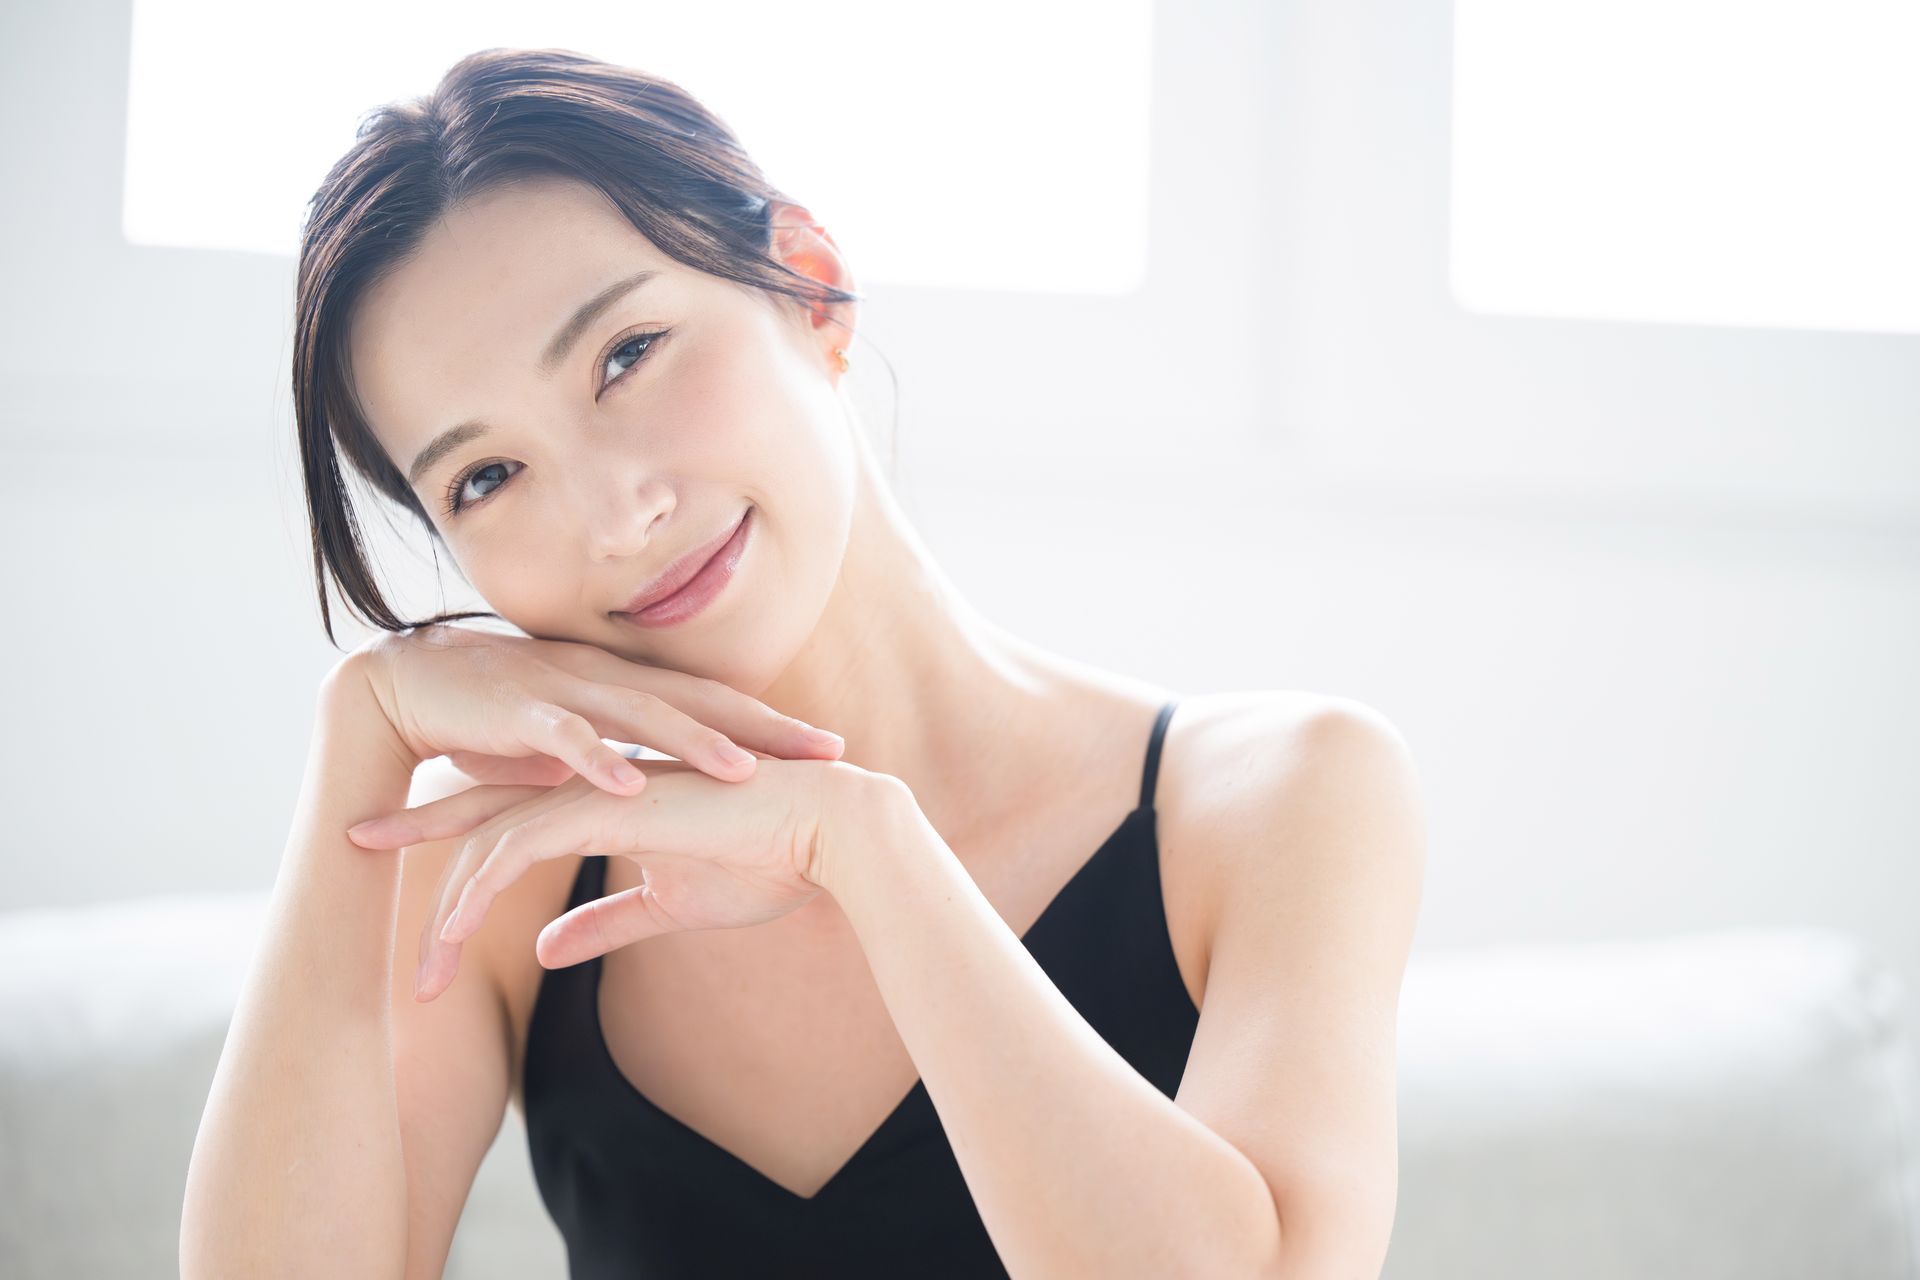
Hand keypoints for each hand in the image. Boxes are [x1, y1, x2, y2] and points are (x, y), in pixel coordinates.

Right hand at [344, 623, 844, 795]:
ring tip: (746, 771)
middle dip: (764, 726)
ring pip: (640, 714)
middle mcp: (602, 678)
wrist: (397, 686)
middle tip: (826, 751)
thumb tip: (671, 792)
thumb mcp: (574, 741)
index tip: (832, 749)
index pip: (711, 704)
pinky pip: (562, 738)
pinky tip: (630, 784)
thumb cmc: (492, 719)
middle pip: (697, 701)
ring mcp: (561, 690)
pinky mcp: (513, 714)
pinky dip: (595, 760)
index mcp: (621, 687)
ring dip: (693, 742)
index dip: (772, 725)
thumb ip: (624, 759)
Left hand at [346, 755, 887, 1000]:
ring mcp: (591, 791)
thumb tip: (542, 950)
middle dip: (413, 831)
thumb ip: (603, 923)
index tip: (410, 863)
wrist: (824, 833)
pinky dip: (475, 894)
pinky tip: (447, 933)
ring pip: (485, 839)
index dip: (456, 833)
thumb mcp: (666, 907)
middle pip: (479, 806)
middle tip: (351, 845)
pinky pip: (513, 849)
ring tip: (413, 976)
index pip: (512, 810)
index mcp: (604, 800)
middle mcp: (588, 786)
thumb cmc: (765, 861)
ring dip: (442, 909)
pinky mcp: (602, 807)